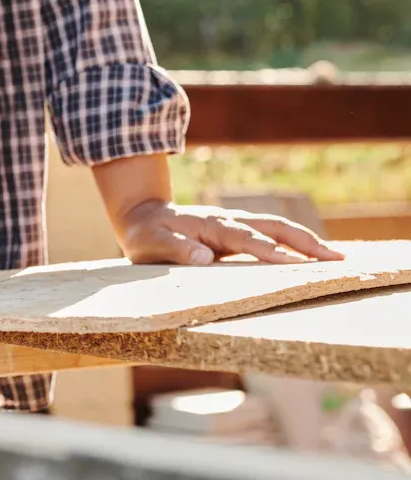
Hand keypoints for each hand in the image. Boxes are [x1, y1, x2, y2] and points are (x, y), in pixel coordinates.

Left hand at [114, 199, 345, 265]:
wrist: (143, 216)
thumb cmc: (146, 234)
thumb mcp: (149, 244)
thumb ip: (174, 249)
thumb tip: (202, 256)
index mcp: (209, 225)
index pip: (244, 239)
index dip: (267, 250)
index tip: (290, 263)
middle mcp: (228, 222)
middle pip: (273, 227)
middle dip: (304, 242)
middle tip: (335, 258)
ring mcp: (236, 226)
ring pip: (278, 229)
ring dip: (307, 241)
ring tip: (337, 257)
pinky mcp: (238, 234)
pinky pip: (272, 236)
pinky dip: (295, 243)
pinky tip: (313, 256)